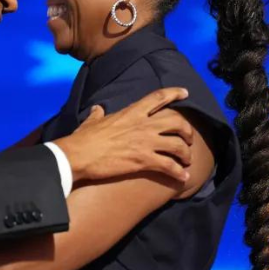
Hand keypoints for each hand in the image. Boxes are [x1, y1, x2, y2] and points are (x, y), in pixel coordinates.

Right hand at [53, 88, 193, 182]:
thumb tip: (97, 109)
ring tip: (187, 160)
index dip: (174, 93)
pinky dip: (179, 172)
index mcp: (132, 112)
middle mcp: (143, 125)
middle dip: (187, 130)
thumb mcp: (92, 121)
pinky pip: (170, 166)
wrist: (79, 155)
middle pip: (177, 122)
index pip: (158, 97)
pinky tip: (183, 177)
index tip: (185, 93)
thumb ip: (98, 114)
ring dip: (186, 153)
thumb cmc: (84, 138)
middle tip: (189, 138)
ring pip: (178, 145)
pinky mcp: (144, 161)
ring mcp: (145, 142)